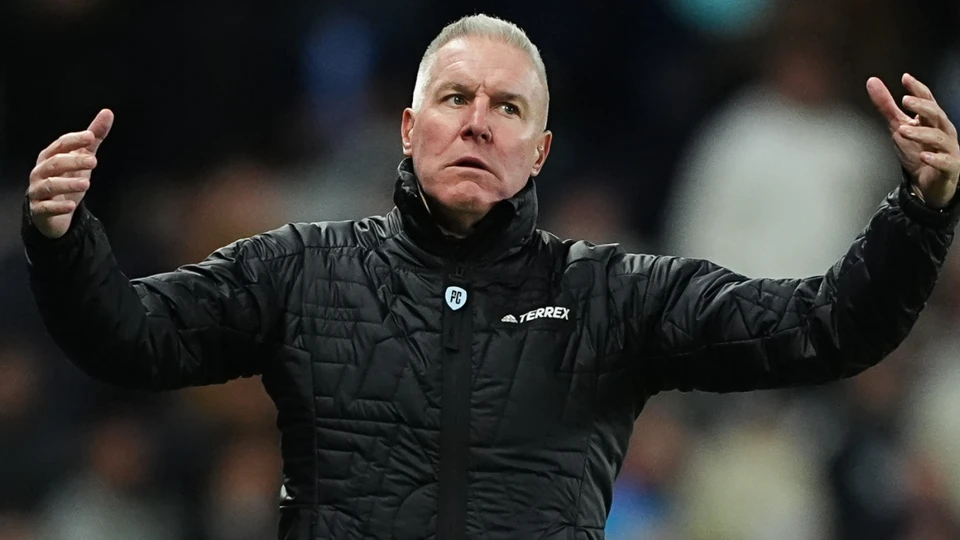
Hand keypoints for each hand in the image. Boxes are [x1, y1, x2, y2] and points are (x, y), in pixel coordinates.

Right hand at [28, 109, 113, 238]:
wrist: (51, 210)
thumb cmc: (66, 178)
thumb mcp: (82, 158)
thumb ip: (94, 138)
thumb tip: (107, 113)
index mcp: (50, 156)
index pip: (60, 145)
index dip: (74, 140)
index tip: (91, 136)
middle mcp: (41, 171)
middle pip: (55, 163)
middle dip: (73, 161)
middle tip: (94, 161)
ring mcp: (38, 190)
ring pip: (49, 185)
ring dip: (67, 184)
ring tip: (86, 183)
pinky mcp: (39, 209)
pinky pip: (46, 207)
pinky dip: (57, 206)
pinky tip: (70, 205)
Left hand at [867, 73, 958, 208]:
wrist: (926, 183)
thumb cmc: (915, 151)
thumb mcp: (898, 126)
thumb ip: (886, 106)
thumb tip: (872, 81)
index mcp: (931, 119)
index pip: (927, 100)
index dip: (918, 89)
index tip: (905, 78)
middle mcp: (942, 130)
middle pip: (936, 114)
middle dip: (922, 106)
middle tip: (905, 101)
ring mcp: (948, 148)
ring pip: (939, 137)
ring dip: (921, 132)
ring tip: (903, 130)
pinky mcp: (949, 167)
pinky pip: (945, 161)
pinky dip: (935, 158)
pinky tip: (923, 155)